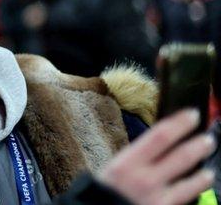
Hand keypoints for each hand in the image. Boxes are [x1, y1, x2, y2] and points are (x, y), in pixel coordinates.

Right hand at [98, 109, 215, 204]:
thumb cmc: (101, 193)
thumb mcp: (112, 169)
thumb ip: (133, 159)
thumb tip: (156, 146)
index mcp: (127, 163)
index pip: (160, 136)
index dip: (179, 123)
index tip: (191, 114)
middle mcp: (145, 179)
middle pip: (181, 156)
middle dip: (198, 145)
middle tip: (207, 138)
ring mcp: (157, 198)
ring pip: (191, 184)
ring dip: (203, 174)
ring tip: (208, 169)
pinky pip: (186, 200)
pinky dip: (194, 192)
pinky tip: (198, 188)